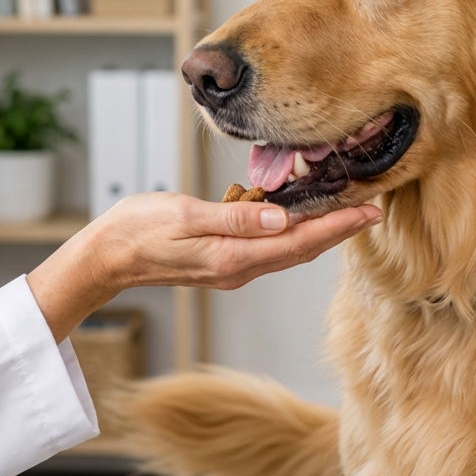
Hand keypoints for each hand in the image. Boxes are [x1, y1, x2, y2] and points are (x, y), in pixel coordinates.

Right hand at [26, 192, 380, 342]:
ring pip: (286, 248)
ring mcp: (230, 266)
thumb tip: (283, 218)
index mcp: (234, 257)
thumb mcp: (186, 216)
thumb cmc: (138, 232)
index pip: (299, 242)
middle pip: (301, 249)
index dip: (337, 227)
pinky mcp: (220, 258)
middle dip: (337, 229)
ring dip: (316, 230)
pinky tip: (290, 211)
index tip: (369, 213)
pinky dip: (287, 229)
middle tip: (369, 208)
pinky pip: (265, 245)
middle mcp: (238, 267)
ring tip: (342, 208)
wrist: (106, 257)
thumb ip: (235, 217)